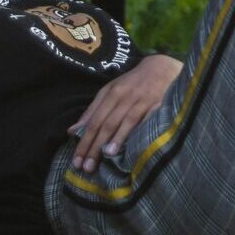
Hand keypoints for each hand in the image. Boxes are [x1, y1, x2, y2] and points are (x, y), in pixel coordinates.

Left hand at [68, 54, 182, 171]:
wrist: (162, 67)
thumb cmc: (132, 83)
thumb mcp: (109, 91)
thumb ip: (92, 111)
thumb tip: (72, 132)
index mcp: (111, 94)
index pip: (94, 121)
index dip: (84, 141)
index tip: (76, 161)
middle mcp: (125, 97)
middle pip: (107, 124)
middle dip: (96, 146)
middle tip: (87, 168)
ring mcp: (142, 101)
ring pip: (126, 122)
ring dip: (116, 139)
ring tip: (107, 156)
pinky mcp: (160, 104)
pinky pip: (148, 120)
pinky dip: (141, 131)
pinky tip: (136, 145)